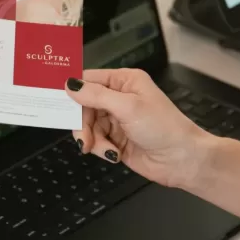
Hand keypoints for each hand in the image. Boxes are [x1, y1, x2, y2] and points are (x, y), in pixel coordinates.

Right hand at [65, 69, 213, 188]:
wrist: (182, 160)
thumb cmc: (165, 128)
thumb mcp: (128, 107)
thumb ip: (96, 95)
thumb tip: (71, 84)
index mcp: (124, 81)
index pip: (88, 79)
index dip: (73, 90)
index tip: (57, 101)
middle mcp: (119, 98)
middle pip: (83, 105)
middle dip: (81, 123)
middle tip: (84, 137)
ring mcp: (117, 120)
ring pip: (87, 125)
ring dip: (92, 139)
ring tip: (104, 149)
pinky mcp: (116, 140)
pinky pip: (95, 141)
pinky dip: (100, 149)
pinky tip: (113, 154)